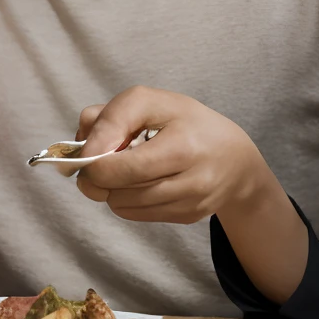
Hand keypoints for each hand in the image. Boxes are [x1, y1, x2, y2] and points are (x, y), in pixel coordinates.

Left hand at [72, 86, 259, 223]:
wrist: (235, 159)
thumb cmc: (187, 123)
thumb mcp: (152, 102)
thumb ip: (112, 116)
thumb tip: (82, 149)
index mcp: (183, 145)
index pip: (122, 167)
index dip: (92, 161)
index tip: (85, 153)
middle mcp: (192, 179)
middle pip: (118, 190)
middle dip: (96, 176)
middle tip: (95, 162)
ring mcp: (191, 202)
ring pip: (122, 205)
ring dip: (110, 189)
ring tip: (122, 169)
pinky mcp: (187, 217)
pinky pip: (136, 215)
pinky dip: (125, 200)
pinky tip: (138, 182)